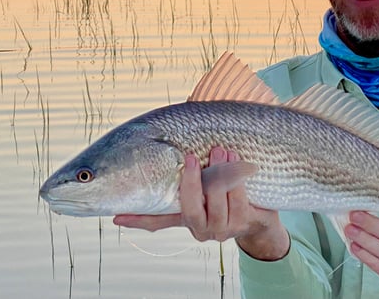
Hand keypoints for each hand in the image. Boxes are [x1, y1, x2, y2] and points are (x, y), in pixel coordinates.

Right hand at [113, 147, 288, 260]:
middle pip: (188, 207)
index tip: (116, 215)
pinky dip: (237, 177)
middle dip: (191, 181)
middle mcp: (200, 228)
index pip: (156, 220)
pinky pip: (237, 199)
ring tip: (221, 149)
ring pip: (215, 199)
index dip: (137, 219)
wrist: (262, 218)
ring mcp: (221, 229)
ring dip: (219, 171)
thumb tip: (160, 152)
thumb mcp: (205, 188)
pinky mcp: (243, 222)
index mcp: (185, 219)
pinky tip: (236, 159)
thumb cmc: (229, 195)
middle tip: (192, 157)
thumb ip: (184, 180)